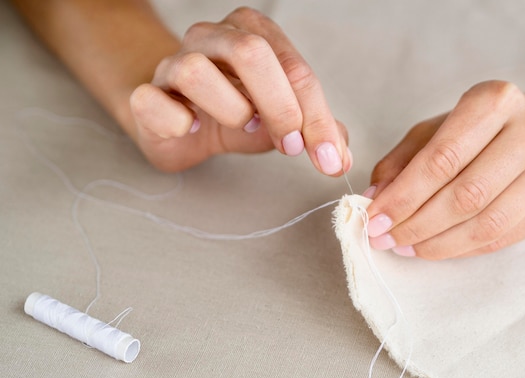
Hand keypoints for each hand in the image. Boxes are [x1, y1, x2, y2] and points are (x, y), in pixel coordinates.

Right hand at [129, 7, 350, 173]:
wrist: (178, 124)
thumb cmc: (233, 114)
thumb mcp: (280, 120)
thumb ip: (313, 130)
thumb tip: (340, 157)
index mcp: (252, 34)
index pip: (294, 68)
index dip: (315, 116)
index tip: (327, 157)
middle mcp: (211, 38)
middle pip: (249, 53)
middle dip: (279, 106)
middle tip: (290, 145)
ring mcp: (173, 62)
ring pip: (197, 71)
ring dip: (230, 110)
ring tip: (240, 125)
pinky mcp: (146, 94)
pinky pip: (154, 101)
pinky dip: (179, 121)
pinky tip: (194, 128)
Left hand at [364, 81, 524, 258]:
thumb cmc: (474, 132)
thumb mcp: (431, 133)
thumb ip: (401, 163)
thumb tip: (375, 199)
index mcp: (493, 101)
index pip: (443, 159)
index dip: (404, 196)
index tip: (374, 219)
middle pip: (466, 194)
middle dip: (418, 224)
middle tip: (385, 238)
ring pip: (488, 222)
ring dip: (438, 243)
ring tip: (406, 247)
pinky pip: (504, 237)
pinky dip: (463, 248)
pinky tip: (435, 248)